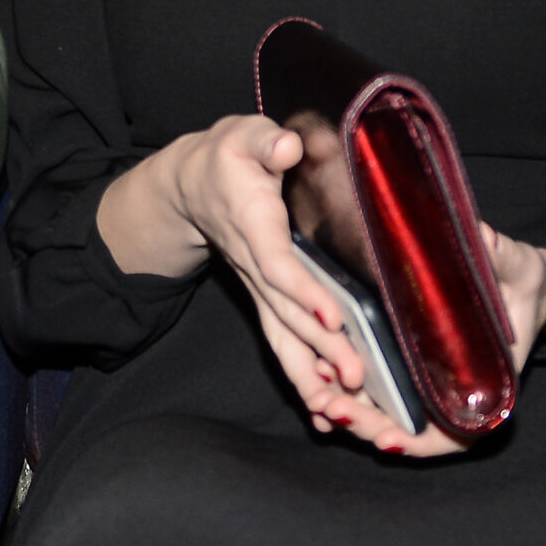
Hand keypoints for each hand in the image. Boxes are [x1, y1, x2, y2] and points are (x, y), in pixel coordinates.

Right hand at [98, 116, 372, 417]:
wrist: (191, 185)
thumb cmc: (227, 157)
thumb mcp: (243, 135)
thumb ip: (265, 141)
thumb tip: (287, 146)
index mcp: (252, 225)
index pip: (279, 265)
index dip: (304, 292)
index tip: (334, 316)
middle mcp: (253, 265)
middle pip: (285, 313)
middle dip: (319, 347)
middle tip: (354, 378)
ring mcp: (257, 287)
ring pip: (282, 337)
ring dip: (309, 374)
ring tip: (340, 409)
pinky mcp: (265, 298)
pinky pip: (282, 342)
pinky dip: (301, 377)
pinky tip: (324, 410)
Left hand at [298, 222, 545, 458]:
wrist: (519, 282)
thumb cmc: (521, 281)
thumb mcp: (516, 266)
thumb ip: (501, 258)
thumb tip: (484, 240)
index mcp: (484, 384)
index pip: (453, 434)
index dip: (419, 442)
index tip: (387, 441)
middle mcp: (453, 392)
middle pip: (406, 429)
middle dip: (366, 423)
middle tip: (329, 407)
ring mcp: (427, 381)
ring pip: (385, 412)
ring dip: (350, 409)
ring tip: (317, 396)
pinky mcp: (407, 362)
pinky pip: (377, 386)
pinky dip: (349, 387)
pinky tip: (320, 370)